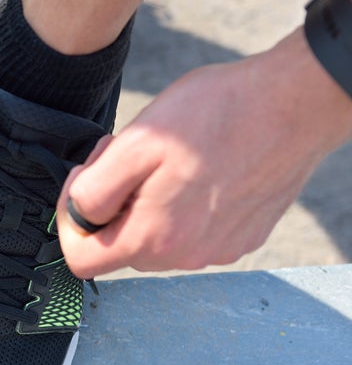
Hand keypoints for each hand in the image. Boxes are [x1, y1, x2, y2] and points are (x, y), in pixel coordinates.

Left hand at [57, 28, 351, 278]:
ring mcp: (217, 250)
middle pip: (117, 248)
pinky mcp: (240, 237)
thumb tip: (79, 216)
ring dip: (143, 203)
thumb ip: (95, 191)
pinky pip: (189, 232)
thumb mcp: (135, 143)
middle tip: (125, 156)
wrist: (295, 103)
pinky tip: (194, 169)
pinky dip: (178, 205)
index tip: (85, 181)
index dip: (70, 220)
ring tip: (163, 160)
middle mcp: (186, 256)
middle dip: (110, 205)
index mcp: (154, 238)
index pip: (82, 261)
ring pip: (153, 239)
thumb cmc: (216, 114)